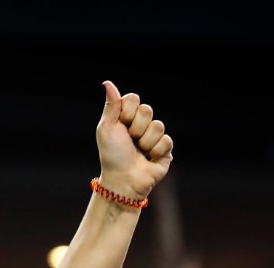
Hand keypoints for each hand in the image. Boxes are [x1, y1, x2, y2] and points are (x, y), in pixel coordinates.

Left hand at [95, 81, 173, 200]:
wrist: (122, 180)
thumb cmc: (112, 155)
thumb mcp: (107, 128)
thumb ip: (111, 105)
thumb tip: (107, 83)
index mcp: (126, 118)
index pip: (134, 98)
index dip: (127, 112)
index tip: (120, 126)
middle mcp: (141, 125)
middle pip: (147, 110)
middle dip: (136, 127)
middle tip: (129, 140)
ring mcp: (154, 136)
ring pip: (158, 126)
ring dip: (145, 141)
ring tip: (139, 151)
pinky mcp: (165, 149)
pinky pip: (166, 140)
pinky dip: (155, 151)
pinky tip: (149, 159)